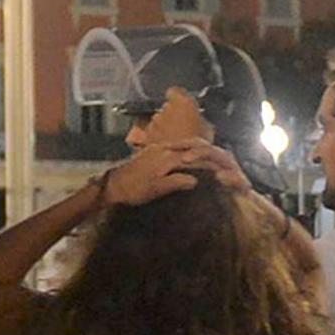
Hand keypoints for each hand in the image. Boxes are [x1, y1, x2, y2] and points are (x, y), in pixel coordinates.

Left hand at [103, 136, 225, 205]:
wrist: (111, 185)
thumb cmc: (133, 190)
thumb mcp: (156, 190)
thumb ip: (176, 182)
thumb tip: (196, 180)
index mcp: (168, 158)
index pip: (195, 157)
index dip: (210, 163)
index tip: (222, 170)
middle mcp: (164, 149)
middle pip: (191, 146)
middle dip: (206, 152)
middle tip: (220, 160)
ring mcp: (157, 148)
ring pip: (182, 144)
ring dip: (196, 149)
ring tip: (207, 157)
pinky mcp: (151, 151)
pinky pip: (174, 146)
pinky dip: (184, 150)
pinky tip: (186, 157)